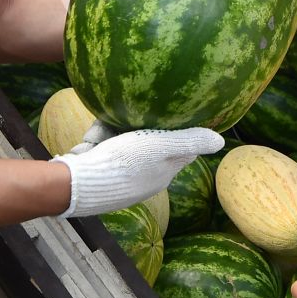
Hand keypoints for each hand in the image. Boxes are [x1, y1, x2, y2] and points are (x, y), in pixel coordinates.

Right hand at [56, 125, 222, 217]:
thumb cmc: (122, 164)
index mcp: (164, 173)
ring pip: (121, 142)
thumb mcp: (159, 147)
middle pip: (147, 141)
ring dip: (109, 132)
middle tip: (122, 117)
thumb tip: (221, 141)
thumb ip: (188, 142)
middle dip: (134, 127)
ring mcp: (123, 176)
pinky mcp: (101, 173)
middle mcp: (146, 177)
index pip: (180, 147)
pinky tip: (88, 142)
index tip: (173, 111)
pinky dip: (96, 142)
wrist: (76, 186)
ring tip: (98, 133)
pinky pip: (103, 149)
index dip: (179, 128)